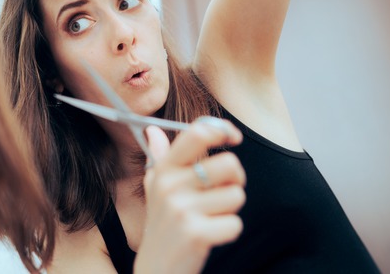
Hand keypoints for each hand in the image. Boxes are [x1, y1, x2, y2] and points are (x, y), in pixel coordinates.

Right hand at [134, 117, 245, 273]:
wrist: (155, 270)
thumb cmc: (163, 227)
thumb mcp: (156, 190)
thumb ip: (160, 158)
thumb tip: (153, 129)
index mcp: (163, 170)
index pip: (196, 134)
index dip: (222, 130)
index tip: (233, 138)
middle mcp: (169, 186)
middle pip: (229, 164)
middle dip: (235, 180)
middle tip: (222, 193)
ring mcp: (181, 210)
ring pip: (236, 195)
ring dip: (230, 210)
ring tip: (209, 219)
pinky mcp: (196, 233)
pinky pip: (235, 223)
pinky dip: (228, 232)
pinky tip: (210, 237)